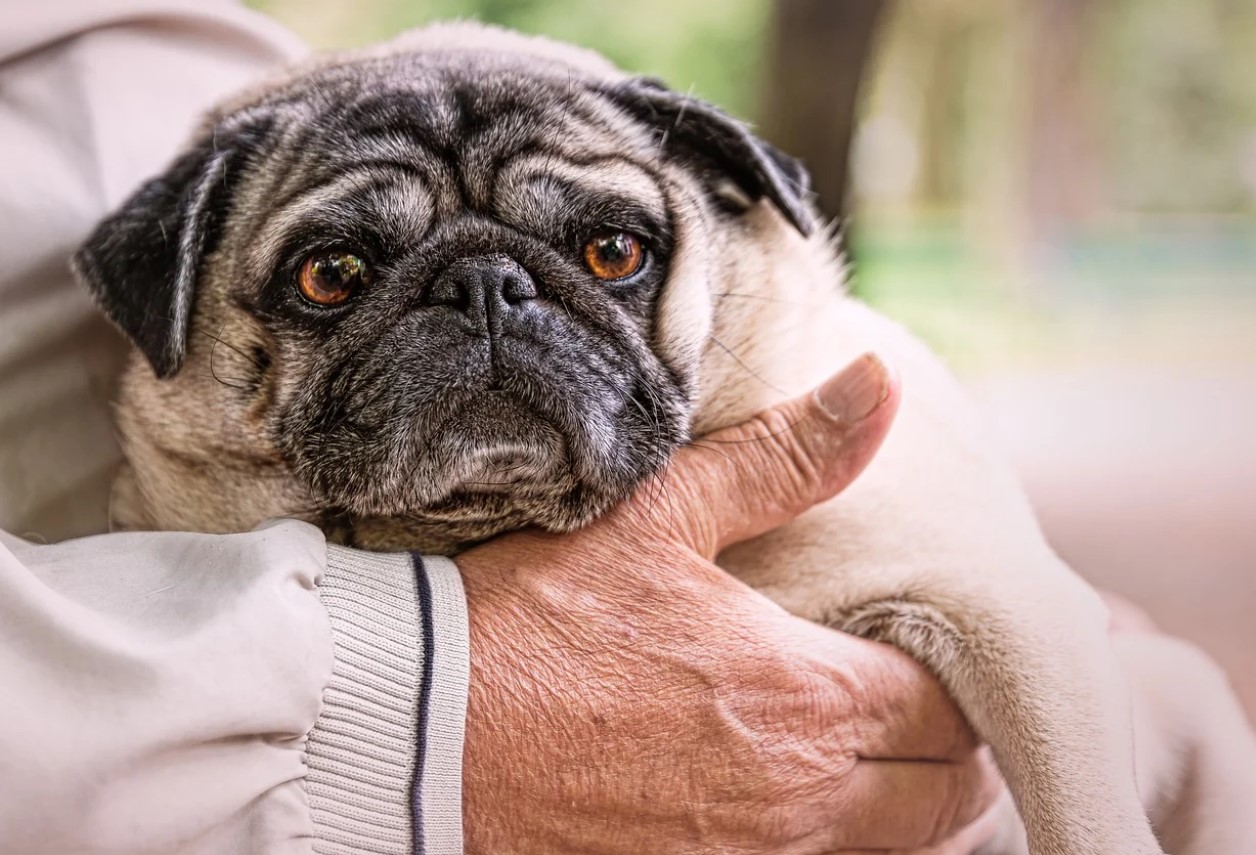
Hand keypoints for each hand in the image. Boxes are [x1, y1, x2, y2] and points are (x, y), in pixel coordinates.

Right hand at [458, 354, 1002, 853]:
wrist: (422, 730)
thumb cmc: (538, 619)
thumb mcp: (660, 518)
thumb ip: (785, 460)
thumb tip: (879, 388)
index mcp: (804, 697)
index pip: (946, 705)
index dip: (955, 677)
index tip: (929, 651)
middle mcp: (797, 797)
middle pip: (943, 798)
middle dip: (952, 753)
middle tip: (930, 712)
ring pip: (894, 851)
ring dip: (908, 805)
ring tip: (887, 760)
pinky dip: (835, 842)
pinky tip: (799, 802)